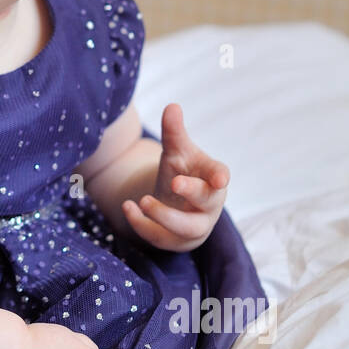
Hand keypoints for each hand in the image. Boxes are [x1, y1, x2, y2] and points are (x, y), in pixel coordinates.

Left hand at [122, 102, 228, 252]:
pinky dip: (143, 226)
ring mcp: (196, 226)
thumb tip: (172, 106)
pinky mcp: (177, 242)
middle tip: (173, 182)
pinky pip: (162, 239)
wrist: (172, 201)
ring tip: (142, 200)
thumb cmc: (181, 171)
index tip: (220, 179)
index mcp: (213, 178)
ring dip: (164, 216)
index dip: (220, 176)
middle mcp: (209, 205)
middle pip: (207, 202)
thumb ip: (173, 132)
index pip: (220, 175)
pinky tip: (128, 207)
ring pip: (186, 228)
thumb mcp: (175, 150)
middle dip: (192, 192)